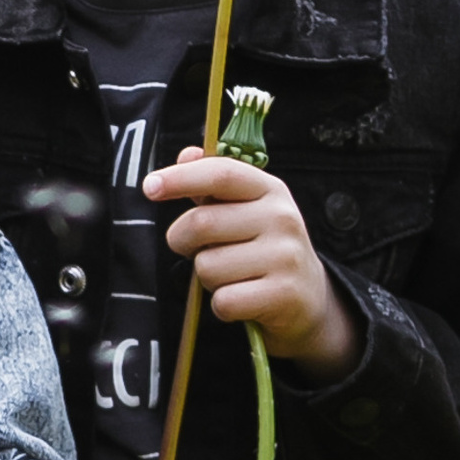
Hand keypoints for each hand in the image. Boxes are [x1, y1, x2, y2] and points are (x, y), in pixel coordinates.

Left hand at [144, 147, 361, 377]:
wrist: (309, 297)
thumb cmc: (263, 247)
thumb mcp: (247, 208)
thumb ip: (213, 182)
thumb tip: (186, 154)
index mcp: (270, 190)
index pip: (221, 173)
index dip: (180, 178)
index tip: (150, 186)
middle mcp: (282, 218)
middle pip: (202, 224)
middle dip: (183, 241)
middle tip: (198, 249)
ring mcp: (285, 257)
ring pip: (208, 267)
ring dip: (207, 277)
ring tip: (232, 275)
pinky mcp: (283, 294)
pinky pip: (223, 300)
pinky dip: (222, 305)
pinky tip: (242, 297)